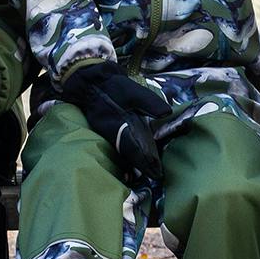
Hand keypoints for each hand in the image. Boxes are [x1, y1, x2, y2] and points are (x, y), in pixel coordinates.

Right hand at [58, 62, 170, 181]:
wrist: (93, 82)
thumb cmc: (114, 87)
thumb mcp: (133, 91)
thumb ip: (150, 102)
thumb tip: (167, 113)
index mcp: (117, 125)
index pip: (133, 148)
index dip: (145, 161)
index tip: (156, 172)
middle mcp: (112, 133)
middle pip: (129, 154)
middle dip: (143, 166)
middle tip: (157, 176)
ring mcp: (109, 133)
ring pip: (124, 151)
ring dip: (137, 162)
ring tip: (151, 172)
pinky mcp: (109, 130)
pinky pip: (121, 145)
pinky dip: (130, 153)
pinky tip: (139, 160)